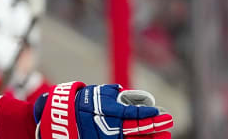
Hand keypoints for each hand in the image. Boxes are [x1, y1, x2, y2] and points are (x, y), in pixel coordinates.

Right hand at [34, 82, 172, 138]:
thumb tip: (124, 93)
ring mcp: (105, 138)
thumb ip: (111, 94)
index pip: (133, 115)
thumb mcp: (95, 94)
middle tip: (168, 124)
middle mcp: (107, 128)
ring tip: (162, 136)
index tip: (162, 114)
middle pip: (136, 130)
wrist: (58, 119)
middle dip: (154, 127)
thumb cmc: (79, 102)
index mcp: (107, 113)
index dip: (149, 115)